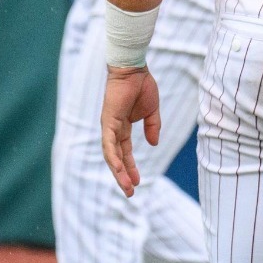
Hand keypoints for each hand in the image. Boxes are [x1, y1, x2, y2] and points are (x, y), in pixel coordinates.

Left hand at [101, 65, 159, 196]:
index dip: (130, 167)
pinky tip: (118, 169)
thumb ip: (152, 127)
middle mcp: (113, 128)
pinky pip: (109, 142)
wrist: (134, 69)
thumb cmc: (141, 86)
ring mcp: (109, 125)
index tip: (138, 182)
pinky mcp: (108, 120)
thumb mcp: (152, 112)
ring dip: (118, 171)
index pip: (125, 152)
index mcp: (123, 127)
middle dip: (123, 175)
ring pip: (111, 154)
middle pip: (117, 157)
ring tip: (127, 186)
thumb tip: (153, 144)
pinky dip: (113, 156)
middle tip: (130, 192)